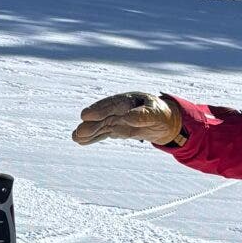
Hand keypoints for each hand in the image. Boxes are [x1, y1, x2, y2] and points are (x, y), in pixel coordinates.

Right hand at [71, 91, 185, 148]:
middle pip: (103, 117)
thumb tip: (126, 118)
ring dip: (88, 132)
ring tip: (75, 137)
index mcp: (128, 100)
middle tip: (79, 131)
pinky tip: (81, 142)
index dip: (99, 110)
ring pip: (100, 126)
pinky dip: (93, 138)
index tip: (86, 116)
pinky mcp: (116, 129)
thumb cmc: (161, 114)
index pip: (111, 105)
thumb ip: (143, 116)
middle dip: (91, 124)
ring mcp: (116, 119)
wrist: (165, 122)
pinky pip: (103, 133)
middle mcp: (119, 109)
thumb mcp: (156, 114)